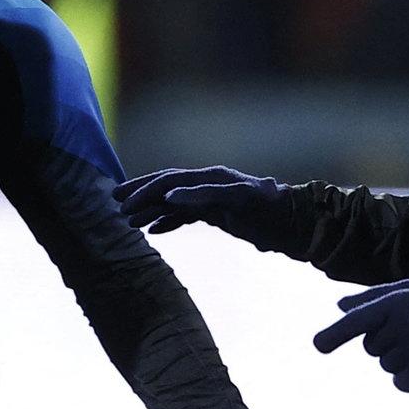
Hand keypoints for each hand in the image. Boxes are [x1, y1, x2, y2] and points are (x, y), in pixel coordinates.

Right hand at [114, 166, 288, 243]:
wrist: (292, 224)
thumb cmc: (269, 211)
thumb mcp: (239, 200)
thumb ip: (205, 195)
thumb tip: (169, 196)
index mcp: (210, 177)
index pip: (170, 181)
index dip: (145, 190)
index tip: (124, 202)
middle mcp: (208, 184)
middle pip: (166, 187)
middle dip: (140, 195)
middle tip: (115, 204)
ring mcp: (211, 200)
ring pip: (173, 203)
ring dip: (150, 211)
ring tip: (129, 223)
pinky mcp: (217, 214)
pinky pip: (186, 216)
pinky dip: (168, 222)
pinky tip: (154, 231)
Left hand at [313, 280, 408, 391]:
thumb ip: (374, 297)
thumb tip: (340, 305)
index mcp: (396, 302)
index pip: (358, 320)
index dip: (336, 334)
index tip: (318, 345)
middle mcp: (402, 323)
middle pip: (371, 347)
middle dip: (387, 344)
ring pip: (385, 365)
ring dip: (401, 361)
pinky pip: (400, 382)